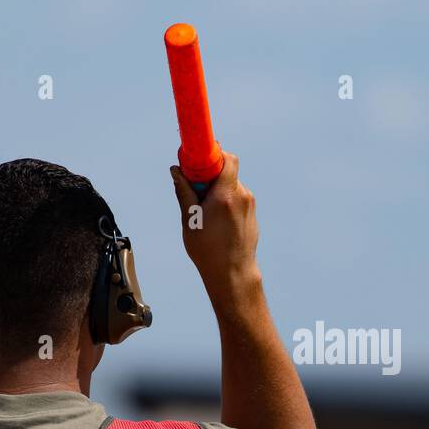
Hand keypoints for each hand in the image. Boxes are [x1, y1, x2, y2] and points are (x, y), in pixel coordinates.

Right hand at [170, 152, 261, 304]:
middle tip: (195, 191)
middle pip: (226, 171)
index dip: (211, 154)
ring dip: (216, 191)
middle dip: (209, 175)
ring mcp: (250, 205)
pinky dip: (225, 201)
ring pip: (230, 186)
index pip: (226, 158)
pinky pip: (236, 198)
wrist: (233, 274)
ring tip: (204, 213)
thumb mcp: (189, 219)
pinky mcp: (252, 214)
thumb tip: (177, 170)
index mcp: (226, 195)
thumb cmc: (209, 250)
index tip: (197, 160)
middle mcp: (242, 196)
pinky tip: (216, 222)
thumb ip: (184, 191)